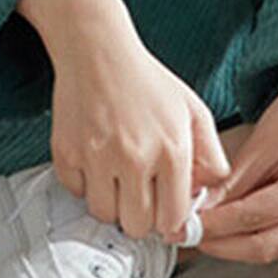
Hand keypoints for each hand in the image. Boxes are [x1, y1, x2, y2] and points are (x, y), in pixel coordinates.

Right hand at [17, 0, 230, 240]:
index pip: (171, 219)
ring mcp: (97, 157)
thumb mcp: (193, 111)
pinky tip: (95, 163)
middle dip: (139, 218)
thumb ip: (210, 155)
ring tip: (117, 180)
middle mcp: (135, 157)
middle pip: (136, 226)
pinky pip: (76, 193)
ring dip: (112, 204)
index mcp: (171, 149)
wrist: (97, 52)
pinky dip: (85, 185)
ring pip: (105, 214)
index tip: (163, 214)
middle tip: (139, 198)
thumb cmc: (147, 82)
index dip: (168, 222)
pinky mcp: (67, 154)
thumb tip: (208, 193)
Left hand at [197, 41, 277, 263]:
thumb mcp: (260, 144)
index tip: (181, 226)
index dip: (212, 227)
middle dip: (220, 245)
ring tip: (201, 230)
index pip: (251, 220)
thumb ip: (229, 186)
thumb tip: (195, 214)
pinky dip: (250, 235)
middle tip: (186, 235)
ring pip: (270, 248)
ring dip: (233, 244)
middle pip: (262, 247)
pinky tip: (226, 226)